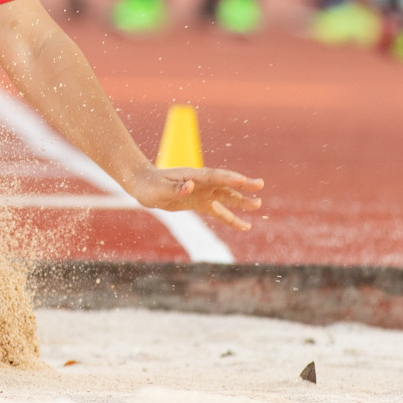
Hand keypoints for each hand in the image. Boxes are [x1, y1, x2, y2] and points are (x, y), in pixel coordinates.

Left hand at [125, 166, 263, 230]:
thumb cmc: (149, 185)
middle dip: (242, 185)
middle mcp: (200, 183)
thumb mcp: (159, 189)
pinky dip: (232, 218)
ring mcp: (202, 192)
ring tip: (258, 205)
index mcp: (192, 175)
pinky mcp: (200, 203)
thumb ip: (175, 188)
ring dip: (241, 201)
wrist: (143, 186)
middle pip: (225, 184)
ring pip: (226, 197)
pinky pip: (219, 211)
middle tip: (259, 185)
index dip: (229, 178)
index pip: (214, 176)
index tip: (244, 180)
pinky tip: (245, 226)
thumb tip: (191, 186)